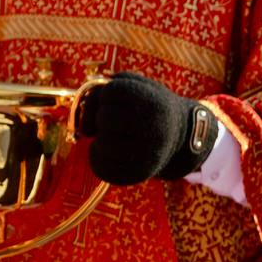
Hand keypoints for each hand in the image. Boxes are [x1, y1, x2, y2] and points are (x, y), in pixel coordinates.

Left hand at [76, 72, 220, 185]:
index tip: (111, 101)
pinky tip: (114, 152)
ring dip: (100, 140)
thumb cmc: (149, 107)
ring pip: (101, 145)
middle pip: (104, 118)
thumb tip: (82, 106)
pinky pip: (101, 167)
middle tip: (114, 121)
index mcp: (153, 102)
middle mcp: (154, 129)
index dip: (103, 96)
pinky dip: (99, 157)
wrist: (178, 137)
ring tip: (116, 137)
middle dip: (101, 118)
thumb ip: (107, 86)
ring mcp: (147, 155)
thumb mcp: (137, 85)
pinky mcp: (137, 175)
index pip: (111, 91)